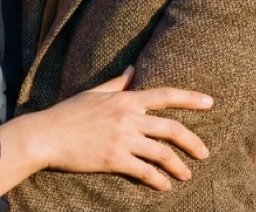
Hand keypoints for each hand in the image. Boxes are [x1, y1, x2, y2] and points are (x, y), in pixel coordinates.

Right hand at [0, 66, 212, 192]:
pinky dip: (158, 180)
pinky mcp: (113, 160)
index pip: (165, 96)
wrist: (45, 135)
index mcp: (125, 99)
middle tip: (204, 153)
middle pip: (171, 129)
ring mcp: (121, 139)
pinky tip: (164, 186)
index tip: (210, 103)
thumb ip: (117, 83)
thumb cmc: (67, 113)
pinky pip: (145, 171)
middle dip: (192, 142)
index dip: (190, 98)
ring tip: (186, 175)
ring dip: (178, 166)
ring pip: (162, 153)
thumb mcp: (94, 93)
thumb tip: (133, 70)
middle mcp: (127, 118)